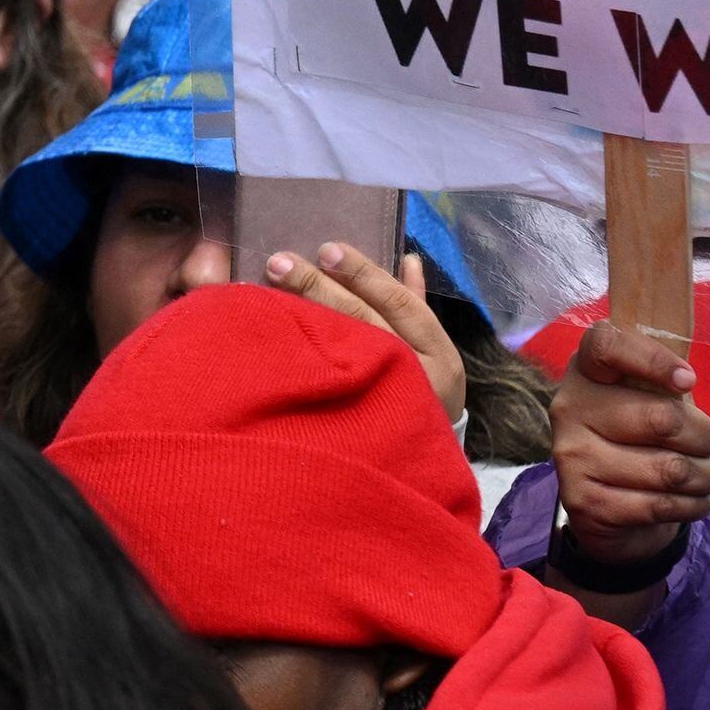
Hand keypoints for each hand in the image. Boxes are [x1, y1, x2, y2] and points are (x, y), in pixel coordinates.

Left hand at [261, 240, 469, 428]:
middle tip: (281, 262)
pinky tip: (271, 335)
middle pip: (364, 322)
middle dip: (320, 287)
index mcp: (439, 356)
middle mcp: (417, 379)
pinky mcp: (352, 426)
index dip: (363, 273)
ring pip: (342, 351)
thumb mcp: (428, 348)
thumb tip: (410, 258)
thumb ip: (413, 304)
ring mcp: (383, 403)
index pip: (399, 303)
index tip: (327, 249)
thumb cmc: (418, 388)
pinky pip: (322, 387)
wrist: (415, 461)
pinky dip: (298, 359)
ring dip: (305, 313)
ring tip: (269, 286)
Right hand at [546, 319, 709, 574]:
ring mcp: (571, 456)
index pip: (606, 346)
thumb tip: (684, 379)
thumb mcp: (648, 397)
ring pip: (671, 469)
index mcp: (585, 372)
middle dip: (704, 438)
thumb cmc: (639, 434)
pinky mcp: (584, 501)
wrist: (605, 501)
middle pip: (664, 419)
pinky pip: (661, 506)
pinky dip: (693, 506)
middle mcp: (569, 408)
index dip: (652, 360)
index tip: (688, 381)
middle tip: (704, 445)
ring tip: (702, 477)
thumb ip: (663, 380)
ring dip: (704, 477)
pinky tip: (694, 501)